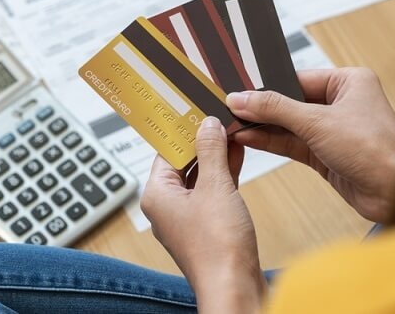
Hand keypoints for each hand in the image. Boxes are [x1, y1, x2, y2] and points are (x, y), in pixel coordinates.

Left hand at [141, 117, 265, 313]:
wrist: (234, 286)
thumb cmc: (217, 245)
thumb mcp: (215, 185)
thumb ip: (210, 151)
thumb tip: (206, 125)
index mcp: (157, 194)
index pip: (166, 150)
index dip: (183, 128)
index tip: (196, 108)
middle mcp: (167, 205)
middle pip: (183, 161)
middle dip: (203, 140)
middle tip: (218, 115)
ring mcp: (188, 217)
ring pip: (200, 176)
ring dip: (216, 155)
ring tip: (231, 129)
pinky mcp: (207, 225)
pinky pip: (213, 191)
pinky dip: (224, 173)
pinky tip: (238, 154)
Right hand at [227, 68, 394, 222]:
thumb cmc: (376, 150)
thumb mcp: (318, 122)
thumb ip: (276, 109)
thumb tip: (242, 98)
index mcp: (348, 82)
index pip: (297, 78)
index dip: (268, 84)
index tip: (239, 88)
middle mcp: (341, 103)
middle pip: (291, 101)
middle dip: (262, 107)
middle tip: (230, 106)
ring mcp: (333, 130)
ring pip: (289, 124)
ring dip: (263, 126)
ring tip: (232, 123)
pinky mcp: (326, 154)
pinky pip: (292, 143)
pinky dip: (271, 141)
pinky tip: (248, 137)